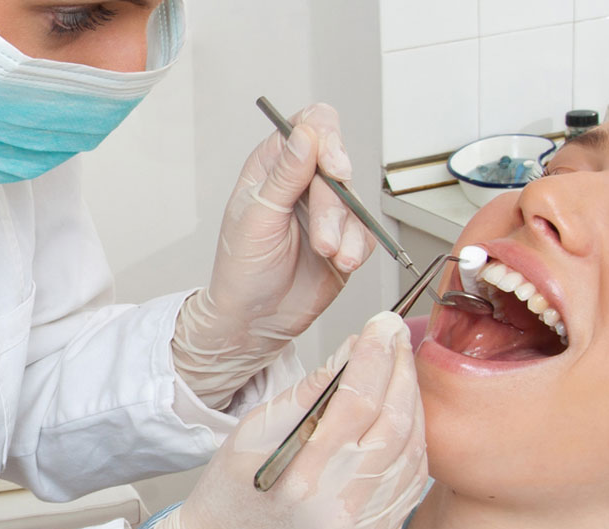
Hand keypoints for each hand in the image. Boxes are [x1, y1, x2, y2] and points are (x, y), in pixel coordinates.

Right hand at [131, 312, 427, 528]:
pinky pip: (412, 486)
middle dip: (401, 369)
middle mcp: (338, 508)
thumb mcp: (250, 436)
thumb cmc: (228, 501)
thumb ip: (305, 393)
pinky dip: (416, 445)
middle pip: (393, 422)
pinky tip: (406, 418)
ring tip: (403, 370)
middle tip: (398, 336)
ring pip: (412, 453)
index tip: (381, 324)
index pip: (355, 399)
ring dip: (415, 403)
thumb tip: (349, 352)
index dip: (373, 354)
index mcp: (301, 478)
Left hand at [173, 103, 374, 401]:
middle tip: (321, 238)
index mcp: (274, 165)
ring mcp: (327, 210)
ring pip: (356, 201)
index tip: (334, 167)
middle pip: (339, 166)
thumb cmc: (242, 268)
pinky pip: (366, 232)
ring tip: (326, 254)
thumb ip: (285, 174)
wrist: (255, 320)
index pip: (312, 127)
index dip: (328, 139)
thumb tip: (305, 134)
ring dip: (344, 231)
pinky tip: (340, 261)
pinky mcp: (346, 238)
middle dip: (333, 205)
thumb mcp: (256, 217)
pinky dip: (356, 248)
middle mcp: (303, 182)